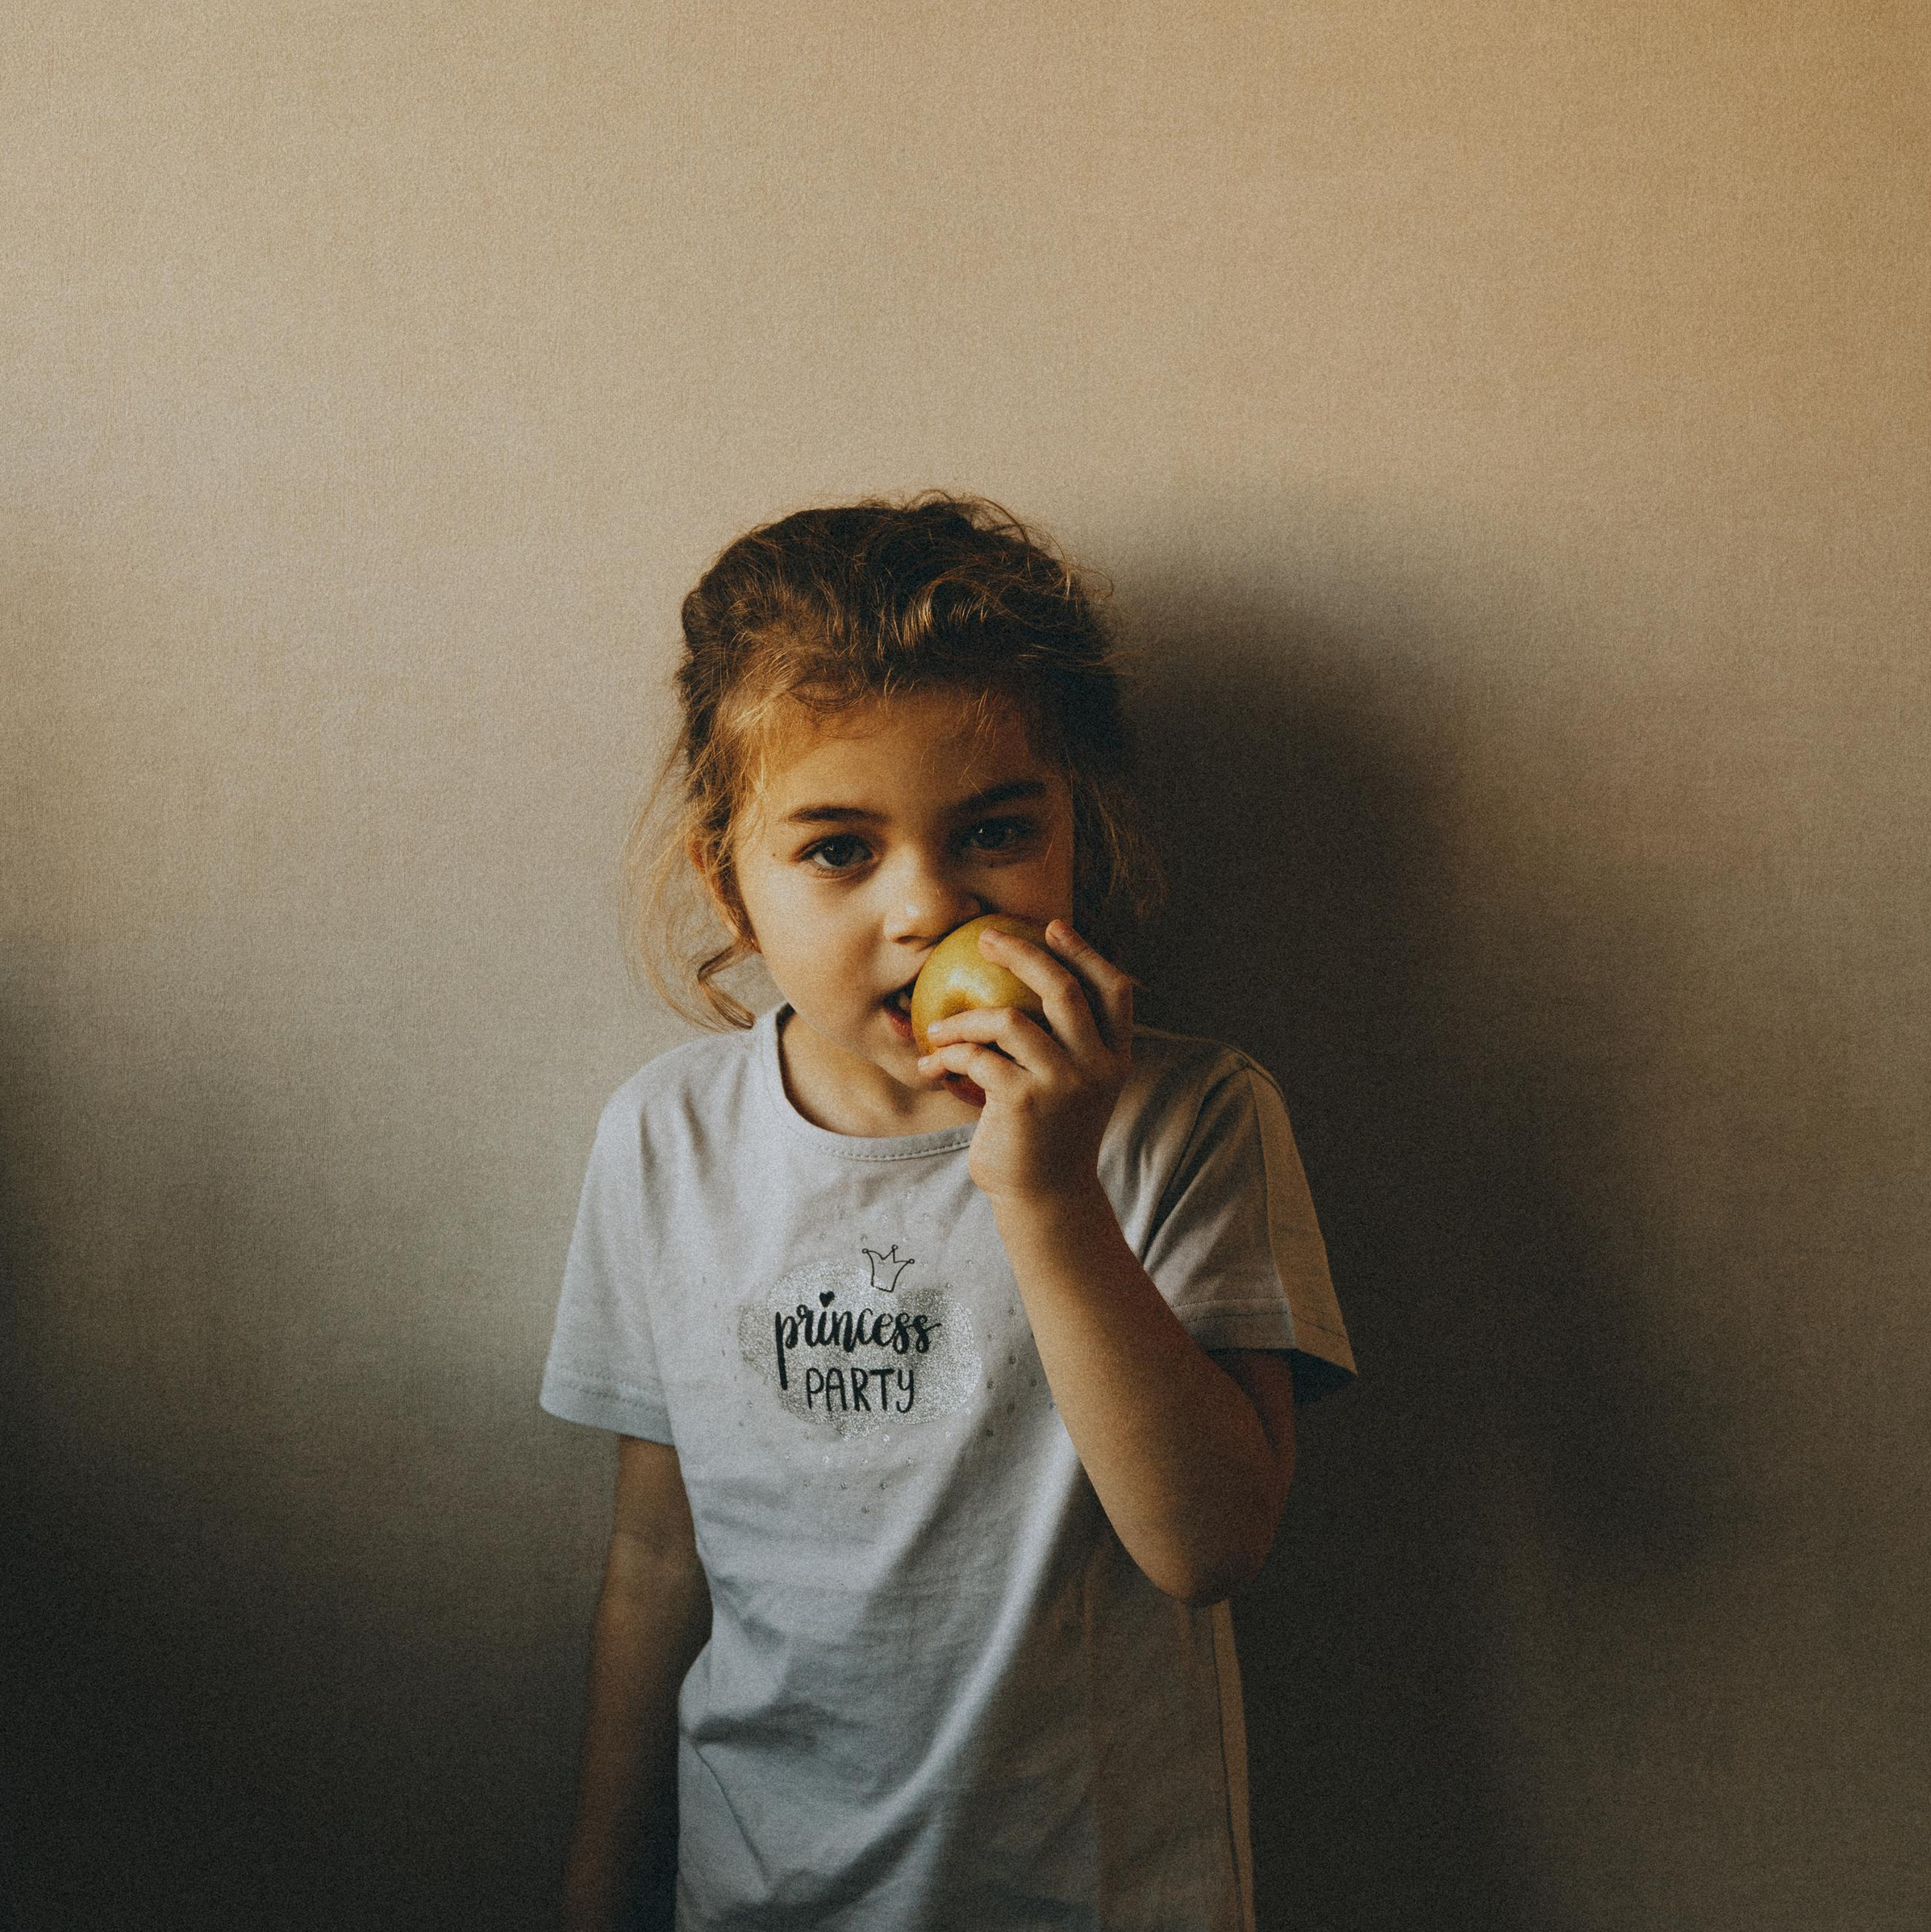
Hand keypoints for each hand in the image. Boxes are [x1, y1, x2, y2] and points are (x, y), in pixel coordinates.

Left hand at [915, 919, 1133, 1204]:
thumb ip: (1069, 1045)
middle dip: (1022, 953)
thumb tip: (1032, 984)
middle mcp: (1097, 1066)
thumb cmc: (1050, 1136)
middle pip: (1064, 989)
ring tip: (938, 1029)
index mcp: (1115, 1058)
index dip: (1087, 951)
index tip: (1054, 926)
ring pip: (1010, 1020)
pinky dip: (949, 1056)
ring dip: (964, 1019)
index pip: (1115, 989)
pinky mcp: (1024, 1102)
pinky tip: (933, 1066)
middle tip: (987, 939)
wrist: (1046, 1199)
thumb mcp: (1076, 1088)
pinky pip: (978, 1058)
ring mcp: (1063, 1084)